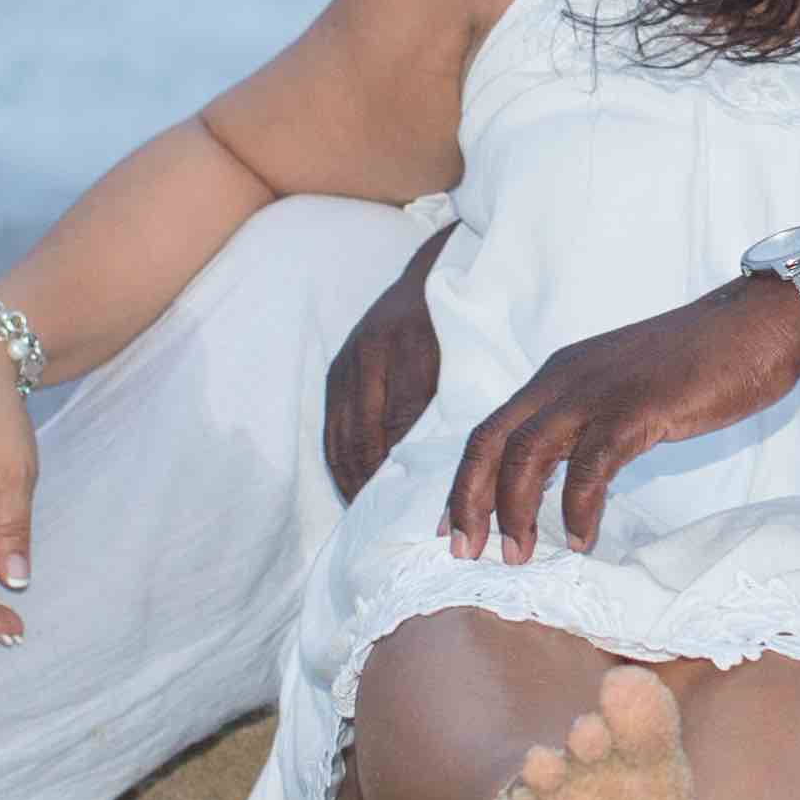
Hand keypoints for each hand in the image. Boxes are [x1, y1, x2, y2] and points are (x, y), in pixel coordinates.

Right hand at [321, 224, 455, 500]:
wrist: (431, 273)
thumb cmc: (460, 323)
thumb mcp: (467, 357)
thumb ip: (458, 403)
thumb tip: (448, 464)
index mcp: (405, 350)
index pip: (397, 427)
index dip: (401, 473)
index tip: (413, 509)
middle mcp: (368, 356)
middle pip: (362, 437)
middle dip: (372, 485)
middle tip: (386, 526)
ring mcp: (346, 364)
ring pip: (341, 437)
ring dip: (351, 478)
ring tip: (368, 514)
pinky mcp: (336, 371)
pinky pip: (332, 428)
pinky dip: (340, 460)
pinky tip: (353, 486)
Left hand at [442, 272, 799, 559]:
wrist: (757, 326)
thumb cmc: (699, 363)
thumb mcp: (622, 389)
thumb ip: (588, 421)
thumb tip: (564, 471)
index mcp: (558, 376)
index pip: (490, 432)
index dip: (464, 482)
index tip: (454, 528)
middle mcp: (564, 380)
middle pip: (490, 443)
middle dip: (468, 502)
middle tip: (466, 553)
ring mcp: (599, 392)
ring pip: (527, 454)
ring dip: (514, 511)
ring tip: (517, 556)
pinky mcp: (637, 408)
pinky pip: (591, 466)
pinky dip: (579, 507)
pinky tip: (582, 540)